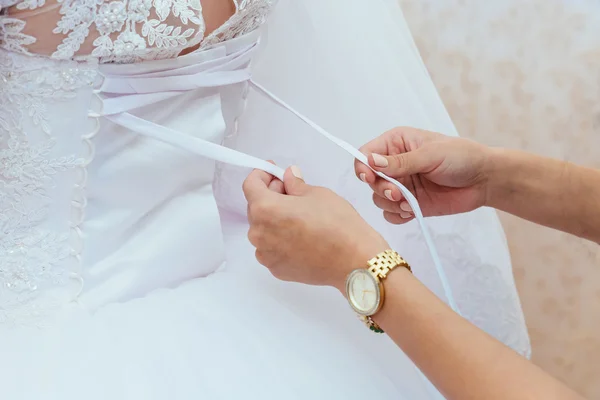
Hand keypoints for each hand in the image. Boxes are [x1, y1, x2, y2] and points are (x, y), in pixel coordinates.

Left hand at [243, 166, 388, 290]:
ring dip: (275, 219)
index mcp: (266, 209)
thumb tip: (289, 177)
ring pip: (263, 229)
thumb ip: (295, 184)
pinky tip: (301, 236)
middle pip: (256, 208)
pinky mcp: (276, 269)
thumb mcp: (317, 194)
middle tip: (292, 192)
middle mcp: (259, 233)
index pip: (250, 185)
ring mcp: (266, 254)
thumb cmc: (339, 226)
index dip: (261, 174)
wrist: (354, 261)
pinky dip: (280, 239)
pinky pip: (271, 248)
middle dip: (271, 196)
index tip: (271, 172)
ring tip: (300, 217)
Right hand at [354, 127, 491, 223]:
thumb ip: (401, 162)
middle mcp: (394, 164)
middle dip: (381, 189)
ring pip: (378, 199)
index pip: (366, 154)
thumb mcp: (430, 154)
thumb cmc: (461, 157)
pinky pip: (391, 214)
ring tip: (410, 203)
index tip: (369, 177)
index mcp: (396, 143)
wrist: (483, 180)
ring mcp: (401, 185)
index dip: (363, 167)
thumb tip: (371, 161)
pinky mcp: (409, 204)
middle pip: (370, 180)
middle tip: (398, 194)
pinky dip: (398, 215)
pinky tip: (413, 211)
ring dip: (391, 203)